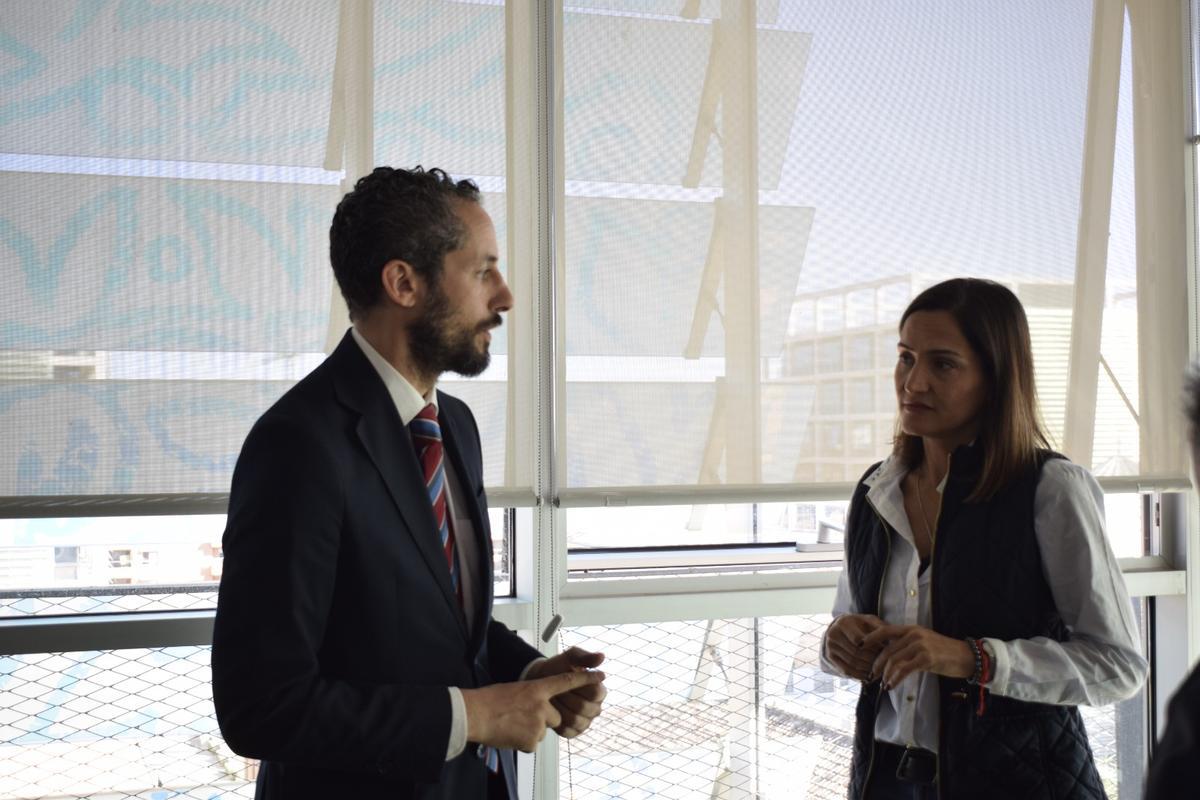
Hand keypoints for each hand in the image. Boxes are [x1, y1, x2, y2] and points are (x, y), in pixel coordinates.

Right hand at [462, 670, 605, 751]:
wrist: (475, 715)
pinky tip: (509, 734)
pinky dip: (523, 741)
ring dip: (530, 730)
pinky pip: (532, 744)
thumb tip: (540, 707)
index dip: (586, 678)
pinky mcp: (533, 741)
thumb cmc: (490, 700)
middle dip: (543, 719)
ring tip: (511, 724)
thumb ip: (533, 696)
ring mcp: (538, 724)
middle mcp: (542, 705)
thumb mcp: (515, 690)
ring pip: (542, 730)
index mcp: (537, 688)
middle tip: (520, 716)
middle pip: (555, 715)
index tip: (601, 676)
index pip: (567, 682)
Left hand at [524, 647, 606, 737]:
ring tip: (552, 698)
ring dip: (560, 708)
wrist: (540, 681)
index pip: (595, 693)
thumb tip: (602, 656)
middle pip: (584, 708)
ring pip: (575, 721)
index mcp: (599, 691)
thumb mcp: (570, 658)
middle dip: (566, 697)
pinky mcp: (574, 731)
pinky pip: (567, 732)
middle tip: (556, 689)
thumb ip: (586, 657)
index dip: (578, 686)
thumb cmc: (558, 668)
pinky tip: (551, 711)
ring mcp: (585, 721)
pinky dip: (557, 722)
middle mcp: (595, 708)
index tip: (566, 679)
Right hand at [824, 613, 885, 680]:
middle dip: (872, 660)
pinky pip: (846, 671)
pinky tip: (869, 676)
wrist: (840, 630)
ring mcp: (830, 647)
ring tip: (879, 670)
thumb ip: (879, 627)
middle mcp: (833, 634)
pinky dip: (859, 675)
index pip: (859, 639)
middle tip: (885, 664)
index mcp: (843, 623)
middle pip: (856, 652)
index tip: (885, 650)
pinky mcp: (830, 658)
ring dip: (867, 669)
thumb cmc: (860, 625)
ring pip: (852, 663)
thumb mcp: (869, 621)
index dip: (873, 647)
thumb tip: (891, 639)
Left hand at [861, 624, 973, 688]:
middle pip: (887, 650)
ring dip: (886, 675)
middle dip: (877, 665)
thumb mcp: (923, 644)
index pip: (885, 630)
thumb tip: (889, 657)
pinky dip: (895, 679)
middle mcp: (914, 634)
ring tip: (883, 684)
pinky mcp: (926, 658)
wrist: (967, 657)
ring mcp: (920, 645)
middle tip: (872, 676)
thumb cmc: (944, 653)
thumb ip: (907, 646)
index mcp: (911, 629)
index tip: (860, 646)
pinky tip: (892, 685)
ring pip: (894, 661)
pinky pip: (904, 669)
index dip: (871, 637)